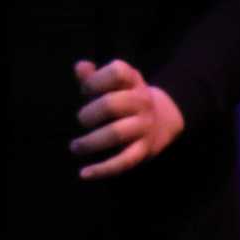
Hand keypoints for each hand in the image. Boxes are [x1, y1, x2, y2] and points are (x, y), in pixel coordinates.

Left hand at [73, 59, 186, 180]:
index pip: (117, 72)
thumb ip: (93, 76)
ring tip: (75, 146)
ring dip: (91, 142)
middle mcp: (142, 101)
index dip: (96, 80)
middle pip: (112, 104)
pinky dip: (103, 169)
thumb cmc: (125, 98)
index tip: (85, 90)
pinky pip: (124, 161)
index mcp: (133, 80)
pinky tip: (84, 173)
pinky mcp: (144, 150)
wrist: (164, 119)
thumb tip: (80, 67)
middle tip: (82, 120)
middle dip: (90, 114)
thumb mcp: (113, 84)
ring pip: (117, 134)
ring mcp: (144, 126)